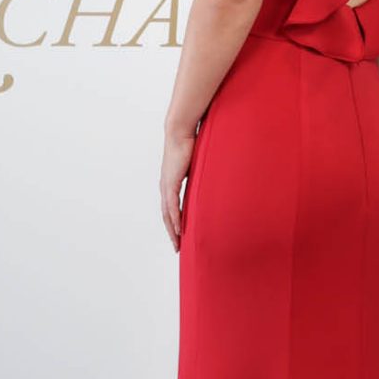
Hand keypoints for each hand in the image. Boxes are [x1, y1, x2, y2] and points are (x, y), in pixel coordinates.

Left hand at [161, 126, 195, 253]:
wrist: (180, 131)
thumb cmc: (190, 143)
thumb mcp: (197, 164)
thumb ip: (201, 174)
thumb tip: (213, 178)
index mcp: (171, 182)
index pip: (171, 207)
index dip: (174, 222)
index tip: (180, 234)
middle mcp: (166, 186)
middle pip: (167, 215)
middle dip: (172, 232)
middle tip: (177, 246)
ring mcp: (166, 186)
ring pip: (167, 214)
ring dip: (172, 230)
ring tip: (178, 243)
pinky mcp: (170, 183)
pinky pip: (172, 206)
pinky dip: (175, 219)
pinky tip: (178, 230)